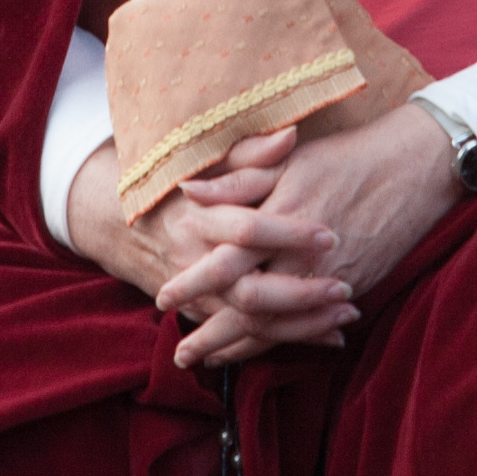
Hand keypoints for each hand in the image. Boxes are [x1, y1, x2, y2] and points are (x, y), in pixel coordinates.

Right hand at [65, 130, 357, 361]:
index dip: (287, 233)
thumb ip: (251, 154)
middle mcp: (196, 261)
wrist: (128, 223)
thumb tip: (291, 135)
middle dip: (299, 295)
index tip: (328, 234)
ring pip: (251, 322)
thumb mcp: (210, 161)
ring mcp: (198, 295)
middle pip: (249, 290)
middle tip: (344, 288)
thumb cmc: (180, 184)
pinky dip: (288, 339)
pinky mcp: (206, 314)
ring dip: (302, 325)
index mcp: (199, 217)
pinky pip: (248, 337)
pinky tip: (329, 335)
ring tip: (349, 317)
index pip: (245, 230)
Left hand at [163, 102, 457, 367]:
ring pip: (280, 326)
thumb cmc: (343, 158)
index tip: (163, 297)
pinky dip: (282, 342)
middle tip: (181, 353)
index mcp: (282, 218)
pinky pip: (310, 326)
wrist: (410, 170)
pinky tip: (260, 350)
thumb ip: (237, 179)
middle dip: (213, 333)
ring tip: (210, 361)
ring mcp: (330, 279)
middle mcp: (304, 256)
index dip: (194, 281)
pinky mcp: (351, 290)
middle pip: (250, 307)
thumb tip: (188, 192)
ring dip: (241, 348)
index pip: (228, 260)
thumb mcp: (287, 160)